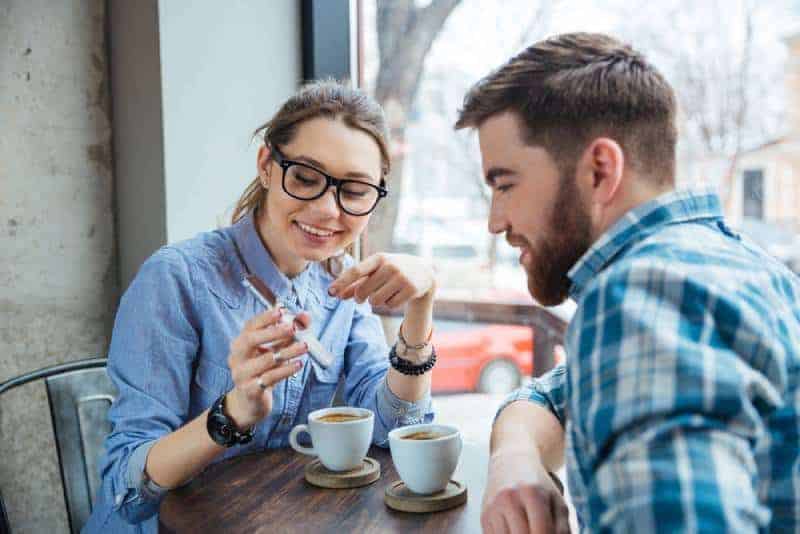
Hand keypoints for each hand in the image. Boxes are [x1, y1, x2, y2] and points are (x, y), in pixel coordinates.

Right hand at [225, 308, 310, 428]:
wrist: (249, 402)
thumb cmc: (262, 371)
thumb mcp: (275, 350)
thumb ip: (289, 333)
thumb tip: (305, 316)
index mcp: (241, 343)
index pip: (250, 326)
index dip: (265, 317)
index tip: (281, 311)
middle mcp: (237, 357)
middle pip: (250, 340)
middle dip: (273, 332)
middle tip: (293, 328)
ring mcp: (241, 374)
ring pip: (265, 360)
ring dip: (288, 351)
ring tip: (304, 346)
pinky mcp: (250, 389)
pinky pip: (270, 377)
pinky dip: (286, 369)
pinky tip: (298, 364)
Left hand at [328, 253, 435, 309]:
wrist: (425, 272)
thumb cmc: (393, 271)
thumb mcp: (376, 271)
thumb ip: (357, 282)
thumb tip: (337, 295)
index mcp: (379, 258)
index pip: (356, 270)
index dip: (342, 282)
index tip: (330, 293)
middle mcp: (390, 265)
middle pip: (363, 291)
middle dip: (360, 297)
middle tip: (362, 298)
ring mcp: (401, 277)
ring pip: (375, 301)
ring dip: (376, 301)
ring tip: (384, 293)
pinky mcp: (411, 289)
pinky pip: (389, 306)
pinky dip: (389, 304)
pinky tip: (397, 296)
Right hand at [482, 450, 569, 533]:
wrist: (510, 463)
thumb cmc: (538, 486)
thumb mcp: (557, 502)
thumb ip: (562, 529)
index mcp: (532, 493)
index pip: (542, 531)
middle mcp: (509, 499)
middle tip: (539, 531)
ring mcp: (493, 509)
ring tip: (527, 528)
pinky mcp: (484, 517)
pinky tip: (516, 530)